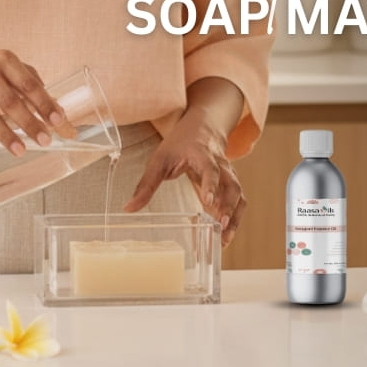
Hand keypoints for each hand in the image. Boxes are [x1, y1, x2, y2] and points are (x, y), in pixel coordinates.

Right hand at [0, 42, 65, 156]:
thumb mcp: (7, 62)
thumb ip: (30, 79)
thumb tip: (53, 105)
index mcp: (5, 61)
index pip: (28, 84)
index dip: (44, 103)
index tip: (57, 120)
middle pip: (9, 102)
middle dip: (29, 123)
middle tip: (45, 140)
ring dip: (6, 135)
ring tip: (21, 151)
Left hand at [123, 109, 246, 248]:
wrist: (203, 127)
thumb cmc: (181, 142)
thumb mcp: (160, 159)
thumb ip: (146, 184)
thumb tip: (128, 209)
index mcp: (203, 154)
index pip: (211, 168)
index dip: (211, 184)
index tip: (208, 201)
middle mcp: (220, 164)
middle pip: (231, 185)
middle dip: (229, 206)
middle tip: (221, 226)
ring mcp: (228, 174)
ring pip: (238, 195)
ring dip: (234, 217)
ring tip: (224, 240)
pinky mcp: (230, 183)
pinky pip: (238, 201)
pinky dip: (235, 218)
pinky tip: (224, 236)